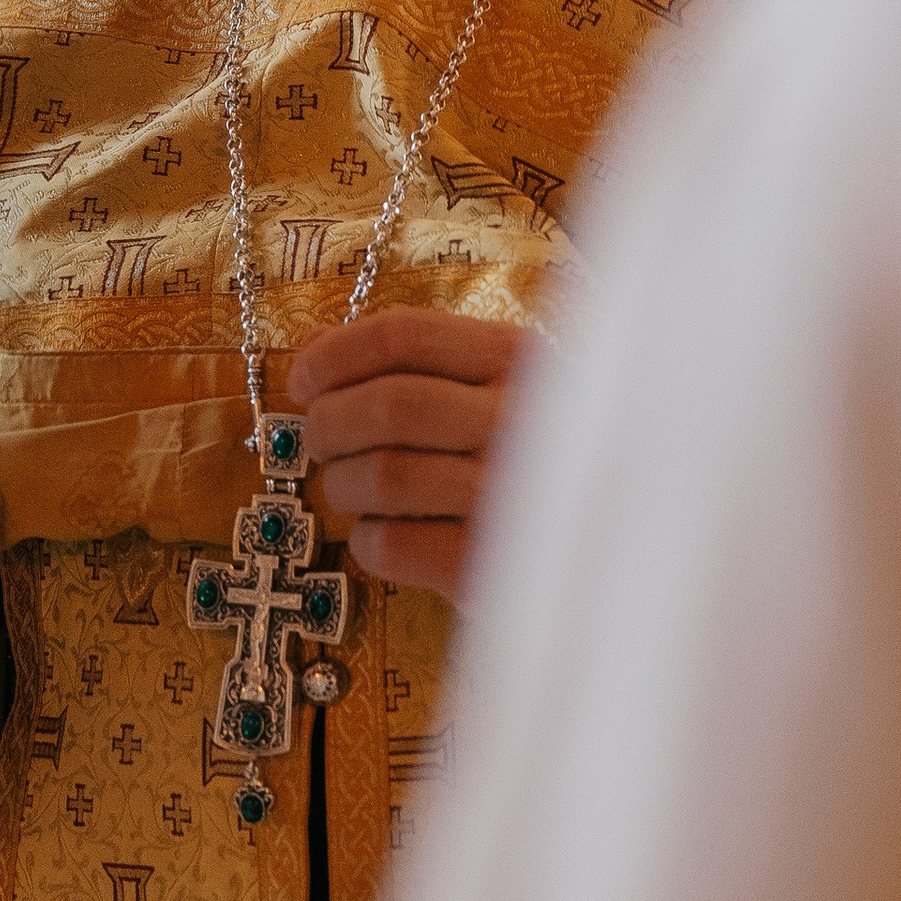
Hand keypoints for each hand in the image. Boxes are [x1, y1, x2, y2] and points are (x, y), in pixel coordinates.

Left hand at [285, 309, 528, 600]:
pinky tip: (384, 537)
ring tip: (352, 493)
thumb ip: (416, 360)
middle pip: (388, 405)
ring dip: (343, 486)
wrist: (597, 557)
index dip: (334, 354)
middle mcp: (522, 420)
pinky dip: (367, 542)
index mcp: (519, 361)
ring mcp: (511, 495)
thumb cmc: (526, 460)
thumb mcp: (493, 388)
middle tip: (319, 443)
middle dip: (329, 424)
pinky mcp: (493, 565)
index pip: (405, 335)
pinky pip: (393, 544)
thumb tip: (314, 347)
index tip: (303, 381)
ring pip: (383, 476)